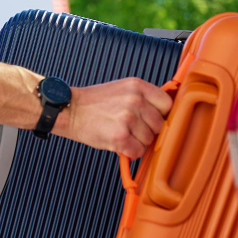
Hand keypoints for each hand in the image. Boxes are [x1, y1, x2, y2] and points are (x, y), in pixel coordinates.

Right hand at [53, 78, 172, 158]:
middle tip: (130, 128)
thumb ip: (144, 98)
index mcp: (138, 86)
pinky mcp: (120, 136)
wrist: (70, 110)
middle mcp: (135, 100)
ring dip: (137, 142)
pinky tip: (117, 142)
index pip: (167, 104)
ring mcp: (128, 118)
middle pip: (160, 125)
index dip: (160, 115)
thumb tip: (165, 114)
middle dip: (147, 131)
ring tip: (121, 133)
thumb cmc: (94, 103)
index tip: (151, 119)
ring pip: (149, 140)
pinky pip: (137, 151)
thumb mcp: (122, 89)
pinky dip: (129, 151)